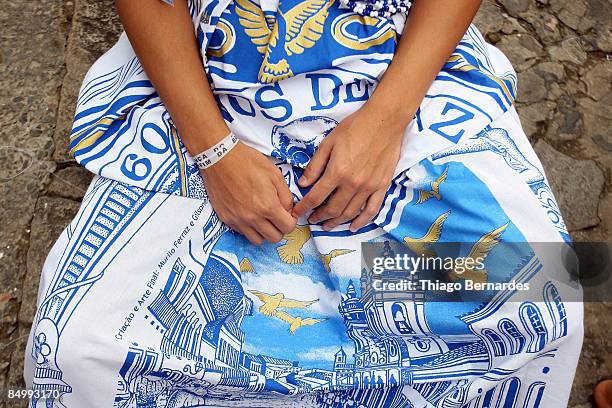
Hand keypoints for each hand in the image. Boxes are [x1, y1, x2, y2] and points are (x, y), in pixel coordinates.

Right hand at [201, 142, 296, 244]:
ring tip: (263, 218)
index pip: (288, 227)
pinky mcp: (226, 218)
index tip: (288, 215)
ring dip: (264, 232)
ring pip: (257, 240)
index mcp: (268, 206)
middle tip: (277, 217)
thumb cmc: (248, 162)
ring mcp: (238, 220)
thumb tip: (289, 210)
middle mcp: (253, 218)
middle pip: (274, 238)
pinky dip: (249, 228)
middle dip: (279, 229)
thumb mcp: (275, 174)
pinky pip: (242, 233)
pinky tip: (249, 214)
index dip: (291, 221)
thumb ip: (286, 196)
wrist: (219, 158)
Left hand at [293, 105, 403, 231]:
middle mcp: (353, 183)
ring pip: (350, 212)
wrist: (384, 121)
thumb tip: (303, 183)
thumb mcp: (329, 143)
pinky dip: (361, 221)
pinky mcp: (381, 186)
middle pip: (332, 209)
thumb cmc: (355, 127)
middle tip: (312, 219)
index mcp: (337, 171)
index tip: (297, 213)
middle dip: (319, 217)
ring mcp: (369, 187)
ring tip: (327, 225)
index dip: (304, 207)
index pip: (316, 197)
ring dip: (337, 222)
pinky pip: (371, 210)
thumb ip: (315, 165)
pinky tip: (353, 226)